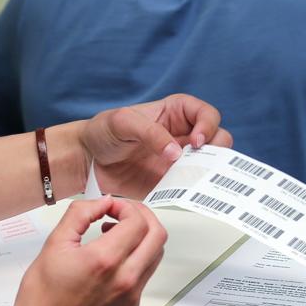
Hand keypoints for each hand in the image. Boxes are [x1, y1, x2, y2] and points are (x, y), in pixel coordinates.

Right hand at [0, 197, 166, 305]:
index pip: (137, 221)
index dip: (125, 206)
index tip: (109, 206)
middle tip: (121, 212)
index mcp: (104, 260)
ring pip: (155, 255)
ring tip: (115, 233)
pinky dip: (136, 257)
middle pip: (157, 235)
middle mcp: (124, 279)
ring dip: (142, 236)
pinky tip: (112, 258)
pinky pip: (145, 274)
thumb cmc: (42, 297)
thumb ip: (79, 215)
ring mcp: (131, 296)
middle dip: (142, 216)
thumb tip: (101, 202)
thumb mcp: (53, 244)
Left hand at [81, 94, 231, 199]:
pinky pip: (193, 186)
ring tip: (195, 178)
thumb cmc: (103, 132)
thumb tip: (176, 153)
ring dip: (210, 171)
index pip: (206, 114)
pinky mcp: (172, 182)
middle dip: (216, 149)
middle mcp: (182, 135)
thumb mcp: (122, 122)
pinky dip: (195, 190)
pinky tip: (185, 192)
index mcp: (175, 113)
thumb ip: (150, 133)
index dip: (208, 125)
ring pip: (211, 165)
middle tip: (199, 161)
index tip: (197, 141)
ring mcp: (179, 160)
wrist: (87, 161)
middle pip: (218, 139)